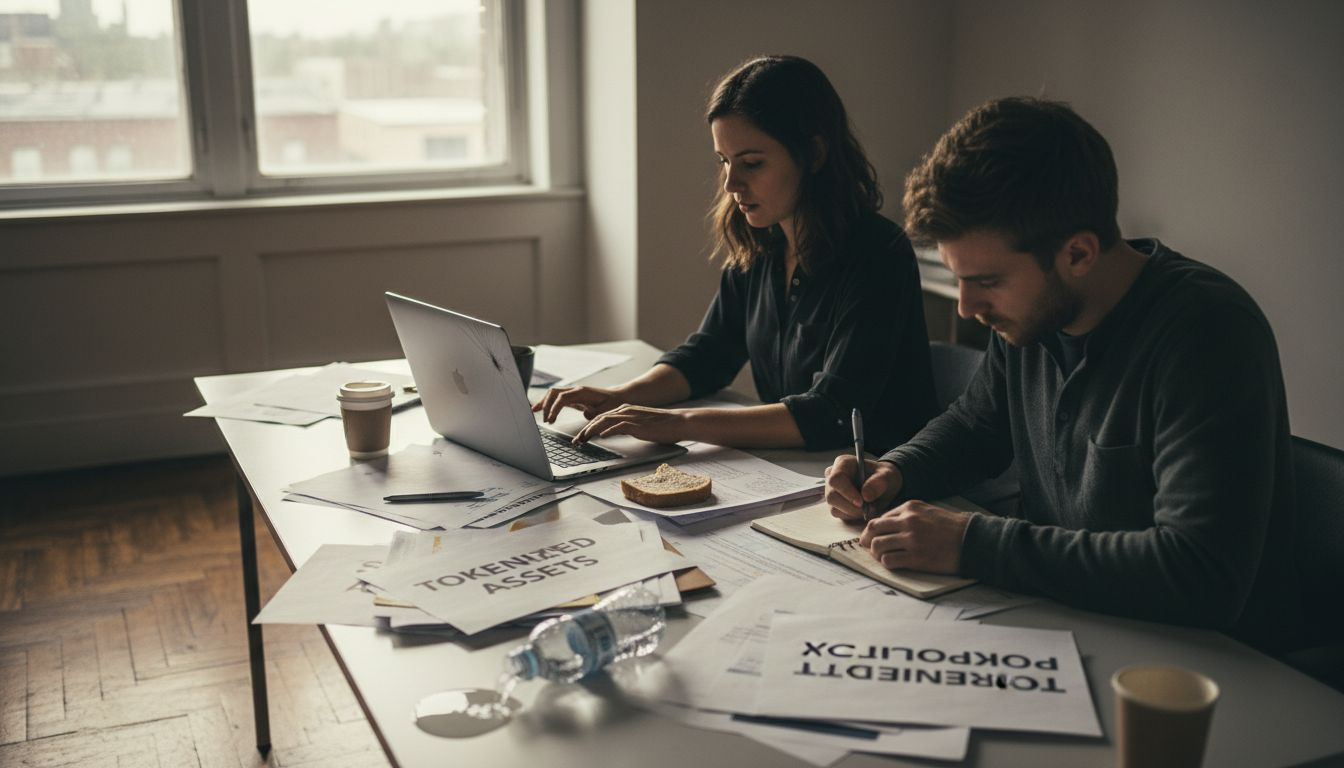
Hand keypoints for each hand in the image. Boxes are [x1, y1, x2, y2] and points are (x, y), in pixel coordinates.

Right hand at [532, 385, 625, 422]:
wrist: (618, 397)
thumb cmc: (612, 404)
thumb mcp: (605, 411)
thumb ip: (594, 414)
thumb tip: (585, 416)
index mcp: (582, 393)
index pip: (562, 397)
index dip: (554, 408)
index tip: (550, 420)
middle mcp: (576, 390)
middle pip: (554, 393)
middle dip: (545, 405)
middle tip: (543, 420)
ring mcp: (573, 393)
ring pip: (553, 394)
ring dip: (543, 402)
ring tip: (534, 413)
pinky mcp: (572, 397)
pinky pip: (556, 398)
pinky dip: (548, 403)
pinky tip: (541, 410)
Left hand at [572, 405, 689, 444]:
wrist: (679, 422)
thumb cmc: (662, 426)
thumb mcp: (639, 425)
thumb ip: (625, 427)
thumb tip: (611, 433)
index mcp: (625, 409)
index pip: (601, 417)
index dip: (589, 427)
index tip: (581, 437)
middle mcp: (625, 410)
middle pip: (599, 418)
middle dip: (585, 430)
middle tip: (576, 441)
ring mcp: (631, 416)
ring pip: (604, 421)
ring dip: (591, 431)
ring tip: (583, 440)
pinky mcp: (637, 424)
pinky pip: (618, 426)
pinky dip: (608, 431)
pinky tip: (601, 437)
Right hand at [823, 455, 901, 520]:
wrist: (883, 485)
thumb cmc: (883, 476)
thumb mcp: (887, 476)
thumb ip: (878, 483)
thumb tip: (865, 496)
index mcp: (843, 463)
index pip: (836, 479)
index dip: (846, 492)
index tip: (861, 502)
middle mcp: (832, 476)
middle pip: (831, 496)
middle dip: (850, 506)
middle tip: (868, 508)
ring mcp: (831, 490)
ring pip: (834, 507)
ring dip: (852, 512)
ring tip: (868, 508)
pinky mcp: (834, 503)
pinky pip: (838, 514)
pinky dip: (851, 515)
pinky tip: (862, 510)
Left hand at [858, 501, 969, 573]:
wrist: (971, 540)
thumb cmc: (951, 527)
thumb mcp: (928, 512)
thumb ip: (907, 515)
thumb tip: (887, 526)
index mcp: (909, 508)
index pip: (880, 518)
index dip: (873, 529)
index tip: (872, 536)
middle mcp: (908, 521)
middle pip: (873, 529)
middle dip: (866, 539)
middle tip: (867, 546)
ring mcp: (911, 539)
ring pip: (878, 545)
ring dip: (876, 553)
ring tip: (881, 557)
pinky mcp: (916, 557)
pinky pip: (889, 560)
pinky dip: (887, 563)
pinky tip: (892, 563)